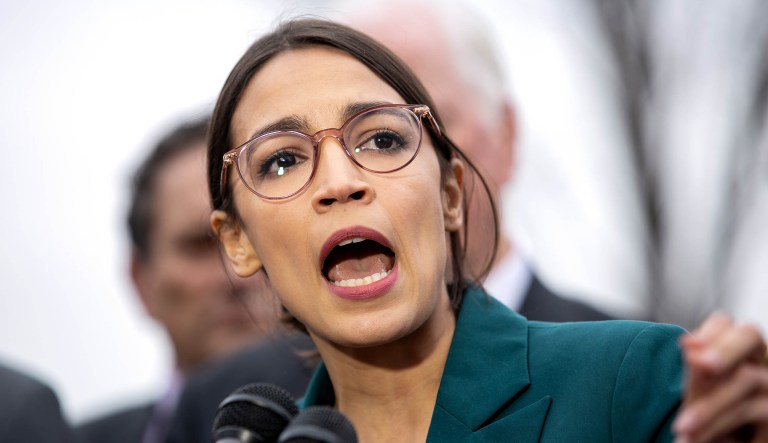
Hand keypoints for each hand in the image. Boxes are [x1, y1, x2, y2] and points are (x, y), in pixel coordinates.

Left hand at [673, 312, 767, 442]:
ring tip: (681, 428)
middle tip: (697, 362)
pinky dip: (716, 424)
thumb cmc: (713, 415)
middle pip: (750, 334)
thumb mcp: (700, 391)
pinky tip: (694, 439)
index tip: (685, 346)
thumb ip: (697, 368)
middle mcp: (760, 360)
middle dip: (723, 346)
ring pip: (746, 377)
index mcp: (737, 349)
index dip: (708, 331)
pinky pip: (748, 409)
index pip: (726, 323)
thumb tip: (689, 344)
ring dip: (709, 405)